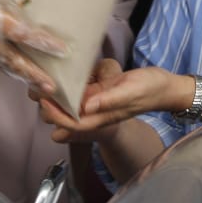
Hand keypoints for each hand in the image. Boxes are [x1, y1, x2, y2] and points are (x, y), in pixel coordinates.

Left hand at [32, 59, 178, 142]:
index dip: (57, 115)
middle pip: (68, 117)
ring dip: (56, 98)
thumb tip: (88, 106)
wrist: (165, 87)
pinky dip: (68, 90)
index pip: (74, 124)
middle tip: (36, 89)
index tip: (45, 101)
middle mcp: (98, 113)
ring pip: (71, 107)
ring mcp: (99, 104)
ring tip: (42, 83)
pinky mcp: (101, 94)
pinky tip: (59, 78)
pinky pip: (80, 96)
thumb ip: (110, 99)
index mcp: (104, 117)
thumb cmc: (151, 88)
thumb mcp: (131, 91)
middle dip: (51, 108)